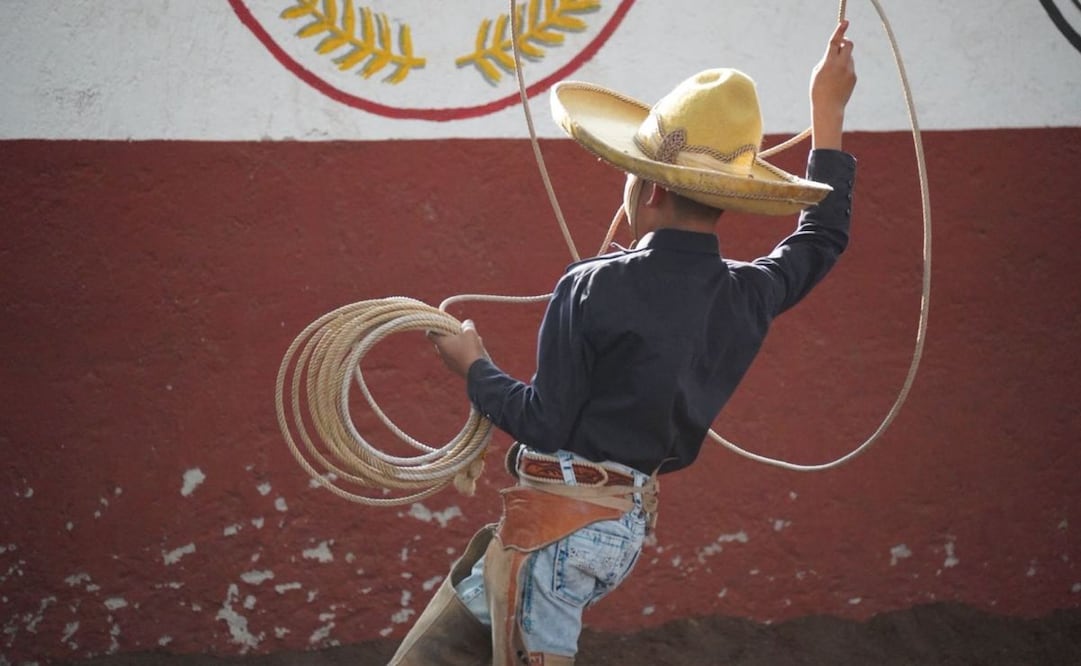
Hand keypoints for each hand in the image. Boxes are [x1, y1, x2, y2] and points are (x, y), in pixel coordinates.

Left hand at [427, 320, 486, 378]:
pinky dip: (462, 353)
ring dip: (458, 344)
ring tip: (472, 342)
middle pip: (442, 341)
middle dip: (450, 335)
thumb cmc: (470, 350)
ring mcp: (448, 362)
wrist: (476, 372)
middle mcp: (442, 353)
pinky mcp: (455, 369)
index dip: (434, 327)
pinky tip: (474, 352)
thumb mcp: (470, 332)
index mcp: (441, 343)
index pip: (430, 334)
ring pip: (451, 349)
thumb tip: (466, 323)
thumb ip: (467, 325)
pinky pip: (456, 358)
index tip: (440, 324)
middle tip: (460, 332)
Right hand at [810, 20, 856, 149]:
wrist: (828, 108)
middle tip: (840, 45)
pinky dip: (845, 70)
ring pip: (849, 57)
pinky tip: (837, 82)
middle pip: (848, 44)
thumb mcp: (817, 72)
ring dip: (843, 59)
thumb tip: (838, 51)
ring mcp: (850, 71)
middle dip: (844, 42)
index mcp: (829, 63)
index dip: (840, 30)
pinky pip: (850, 67)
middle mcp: (841, 65)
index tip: (845, 22)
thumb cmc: (818, 90)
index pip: (835, 42)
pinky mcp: (854, 77)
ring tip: (833, 75)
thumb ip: (827, 59)